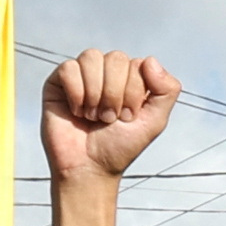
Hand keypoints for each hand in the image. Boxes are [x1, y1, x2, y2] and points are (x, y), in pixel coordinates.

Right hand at [39, 50, 181, 189]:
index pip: (138, 63)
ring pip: (91, 58)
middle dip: (114, 94)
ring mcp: (83, 75)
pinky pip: (69, 68)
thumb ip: (167, 90)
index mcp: (131, 77)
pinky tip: (77, 111)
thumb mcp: (155, 121)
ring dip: (95, 93)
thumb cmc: (119, 147)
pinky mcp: (58, 82)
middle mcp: (107, 72)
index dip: (134, 92)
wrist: (89, 168)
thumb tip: (150, 60)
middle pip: (116, 58)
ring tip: (93, 116)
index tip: (128, 117)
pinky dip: (76, 93)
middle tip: (109, 119)